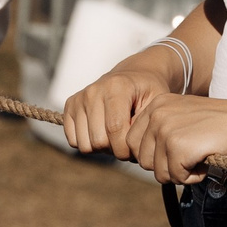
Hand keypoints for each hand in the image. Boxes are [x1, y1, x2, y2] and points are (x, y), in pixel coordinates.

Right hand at [62, 52, 178, 154]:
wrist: (135, 76)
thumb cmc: (148, 93)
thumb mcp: (156, 105)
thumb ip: (145, 125)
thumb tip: (132, 148)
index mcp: (116, 87)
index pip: (115, 129)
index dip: (125, 149)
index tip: (135, 149)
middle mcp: (93, 90)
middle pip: (98, 140)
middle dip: (115, 149)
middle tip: (126, 140)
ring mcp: (80, 98)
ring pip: (84, 144)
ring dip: (101, 148)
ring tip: (115, 136)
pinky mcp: (70, 105)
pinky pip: (73, 141)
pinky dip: (88, 143)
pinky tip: (102, 132)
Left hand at [117, 92, 226, 184]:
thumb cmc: (221, 125)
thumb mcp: (183, 118)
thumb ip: (160, 132)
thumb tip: (141, 159)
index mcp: (155, 104)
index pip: (132, 143)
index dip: (155, 156)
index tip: (177, 152)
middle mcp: (156, 113)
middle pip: (142, 160)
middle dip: (166, 166)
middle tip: (190, 157)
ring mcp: (166, 129)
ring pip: (158, 172)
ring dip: (180, 172)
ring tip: (200, 156)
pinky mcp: (178, 146)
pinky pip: (176, 178)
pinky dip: (193, 177)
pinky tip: (206, 160)